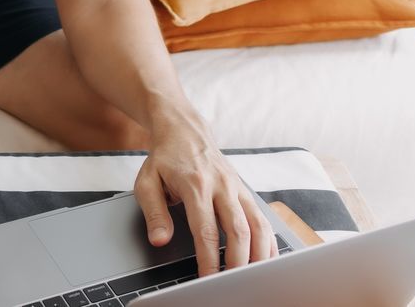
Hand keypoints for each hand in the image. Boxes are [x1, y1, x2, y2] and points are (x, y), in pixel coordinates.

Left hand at [133, 109, 279, 277]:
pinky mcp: (245, 190)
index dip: (208, 257)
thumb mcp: (147, 181)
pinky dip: (268, 240)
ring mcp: (237, 187)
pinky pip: (263, 218)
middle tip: (232, 283)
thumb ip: (153, 212)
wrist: (184, 130)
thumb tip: (159, 240)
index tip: (208, 278)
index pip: (205, 229)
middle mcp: (221, 185)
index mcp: (195, 184)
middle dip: (237, 261)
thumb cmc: (164, 158)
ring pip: (257, 224)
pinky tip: (266, 258)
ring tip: (254, 277)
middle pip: (237, 229)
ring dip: (258, 253)